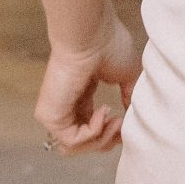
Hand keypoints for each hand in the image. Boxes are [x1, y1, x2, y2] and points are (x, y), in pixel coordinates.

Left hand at [34, 9, 142, 154]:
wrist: (92, 36)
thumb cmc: (110, 46)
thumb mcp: (128, 77)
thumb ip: (129, 99)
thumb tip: (134, 117)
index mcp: (82, 98)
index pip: (93, 130)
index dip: (113, 133)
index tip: (128, 124)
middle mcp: (67, 107)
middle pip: (85, 143)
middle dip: (109, 140)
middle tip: (122, 124)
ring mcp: (56, 112)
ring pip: (76, 147)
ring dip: (102, 138)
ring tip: (116, 119)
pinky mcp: (50, 115)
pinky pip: (72, 140)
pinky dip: (94, 131)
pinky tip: (105, 110)